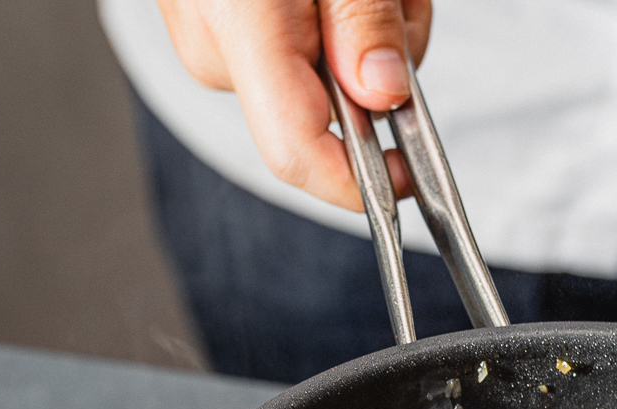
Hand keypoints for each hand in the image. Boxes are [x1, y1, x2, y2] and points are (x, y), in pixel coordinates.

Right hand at [156, 0, 433, 209]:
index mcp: (239, 24)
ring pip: (316, 76)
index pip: (297, 151)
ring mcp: (205, 34)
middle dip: (380, 66)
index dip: (360, 183)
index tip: (412, 175)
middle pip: (322, 108)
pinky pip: (290, 46)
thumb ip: (362, 18)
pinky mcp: (215, 22)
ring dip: (363, 35)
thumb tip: (382, 92)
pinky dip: (330, 17)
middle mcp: (212, 44)